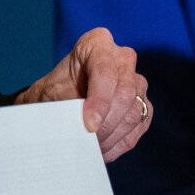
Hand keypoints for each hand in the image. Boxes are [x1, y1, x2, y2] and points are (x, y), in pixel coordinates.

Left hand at [16, 27, 150, 161]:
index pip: (105, 71)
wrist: (61, 100)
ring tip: (91, 148)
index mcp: (97, 44)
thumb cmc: (53, 91)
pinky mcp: (144, 105)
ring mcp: (137, 83)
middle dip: (107, 123)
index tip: (89, 125)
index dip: (99, 100)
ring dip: (112, 136)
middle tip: (89, 141)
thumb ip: (66, 104)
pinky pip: (139, 127)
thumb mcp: (50, 93)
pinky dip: (120, 143)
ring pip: (134, 112)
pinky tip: (102, 150)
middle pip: (125, 93)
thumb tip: (81, 127)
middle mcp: (122, 59)